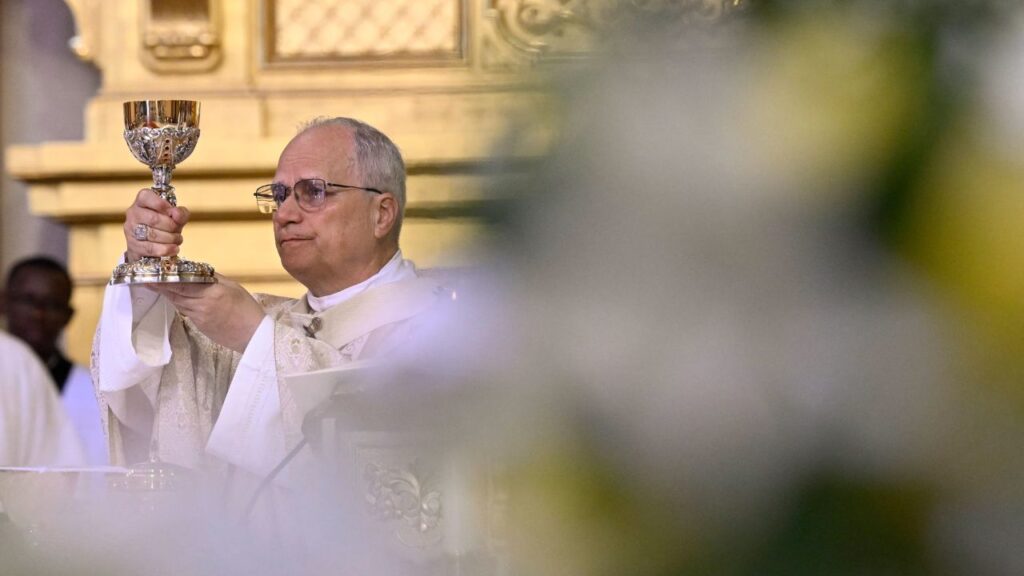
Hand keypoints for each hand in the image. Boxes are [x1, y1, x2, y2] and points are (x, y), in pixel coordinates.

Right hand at [124, 188, 189, 261]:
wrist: (150, 247)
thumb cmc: (164, 227)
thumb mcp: (175, 217)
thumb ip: (180, 213)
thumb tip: (176, 213)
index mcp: (142, 201)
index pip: (146, 196)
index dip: (162, 204)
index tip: (172, 212)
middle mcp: (133, 213)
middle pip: (154, 219)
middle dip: (171, 226)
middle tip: (178, 230)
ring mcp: (131, 230)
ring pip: (153, 235)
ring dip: (171, 238)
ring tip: (177, 239)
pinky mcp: (133, 246)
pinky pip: (151, 248)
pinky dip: (166, 249)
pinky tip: (174, 248)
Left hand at [148, 275, 265, 352]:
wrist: (254, 335)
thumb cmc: (247, 309)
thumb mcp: (234, 287)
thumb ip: (214, 279)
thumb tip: (198, 271)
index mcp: (212, 292)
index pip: (183, 283)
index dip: (165, 278)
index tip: (153, 271)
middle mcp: (202, 304)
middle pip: (175, 293)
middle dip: (159, 285)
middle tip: (145, 277)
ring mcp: (199, 317)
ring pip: (178, 302)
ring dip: (166, 294)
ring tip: (154, 285)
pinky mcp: (199, 326)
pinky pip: (185, 311)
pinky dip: (178, 302)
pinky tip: (173, 297)